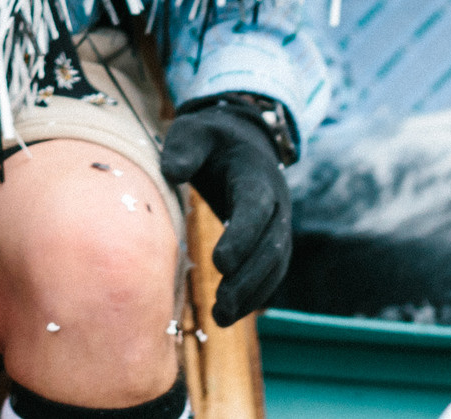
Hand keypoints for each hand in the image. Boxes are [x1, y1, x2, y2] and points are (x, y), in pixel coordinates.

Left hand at [160, 100, 292, 325]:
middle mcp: (276, 201)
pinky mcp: (272, 239)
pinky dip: (254, 295)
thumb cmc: (209, 138)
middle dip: (247, 279)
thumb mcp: (193, 132)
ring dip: (252, 294)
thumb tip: (172, 173)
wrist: (241, 140)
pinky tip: (230, 314)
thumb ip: (183, 149)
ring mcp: (279, 222)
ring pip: (275, 264)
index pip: (255, 207)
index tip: (219, 264)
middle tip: (219, 307)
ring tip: (220, 319)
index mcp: (256, 174)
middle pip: (271, 245)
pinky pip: (271, 272)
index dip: (242, 236)